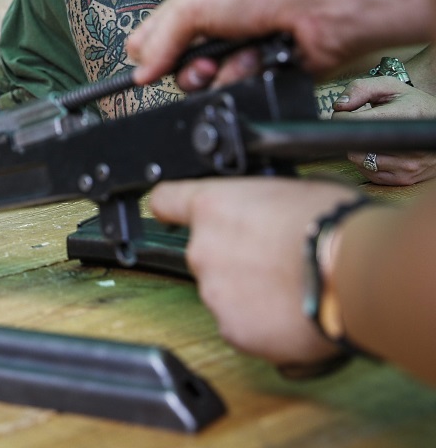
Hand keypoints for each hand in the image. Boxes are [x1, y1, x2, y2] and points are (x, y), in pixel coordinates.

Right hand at [128, 0, 429, 85]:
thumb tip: (140, 71)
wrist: (326, 2)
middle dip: (186, 69)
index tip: (144, 66)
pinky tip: (260, 61)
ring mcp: (244, 51)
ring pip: (209, 84)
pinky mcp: (266, 73)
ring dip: (219, 74)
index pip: (159, 32)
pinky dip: (246, 78)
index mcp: (200, 0)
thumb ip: (160, 38)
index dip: (147, 51)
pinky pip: (241, 90)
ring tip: (239, 55)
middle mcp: (221, 26)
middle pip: (180, 67)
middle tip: (200, 61)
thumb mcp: (194, 1)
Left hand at [149, 178, 359, 366]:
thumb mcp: (290, 190)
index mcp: (212, 207)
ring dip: (249, 293)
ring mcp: (214, 293)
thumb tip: (264, 212)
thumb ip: (257, 204)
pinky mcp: (234, 331)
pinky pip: (242, 326)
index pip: (167, 201)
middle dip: (234, 259)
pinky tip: (293, 313)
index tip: (172, 214)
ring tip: (293, 288)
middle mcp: (202, 250)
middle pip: (206, 254)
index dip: (172, 208)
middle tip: (275, 261)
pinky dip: (263, 324)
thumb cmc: (333, 224)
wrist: (355, 274)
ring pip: (225, 293)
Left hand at [335, 76, 435, 185]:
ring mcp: (407, 165)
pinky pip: (369, 174)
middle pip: (355, 145)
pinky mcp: (404, 178)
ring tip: (368, 137)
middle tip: (356, 124)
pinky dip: (365, 162)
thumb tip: (339, 106)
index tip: (345, 113)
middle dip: (348, 133)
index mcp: (404, 117)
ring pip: (359, 160)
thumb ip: (360, 89)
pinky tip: (375, 150)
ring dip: (356, 148)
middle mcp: (408, 145)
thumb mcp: (389, 87)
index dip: (342, 117)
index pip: (357, 123)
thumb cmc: (411, 104)